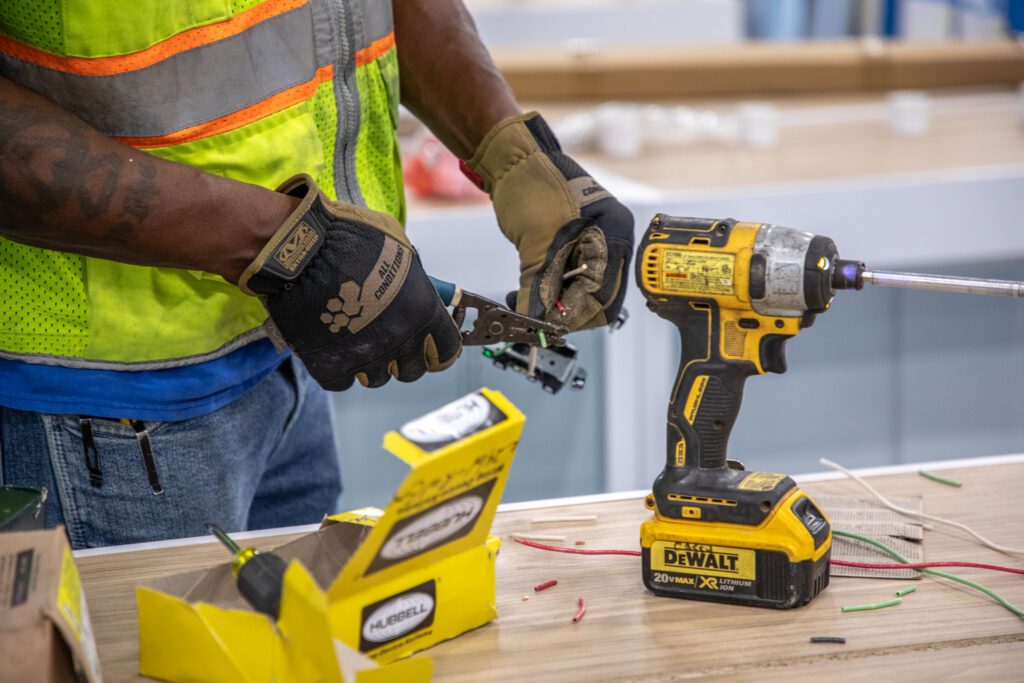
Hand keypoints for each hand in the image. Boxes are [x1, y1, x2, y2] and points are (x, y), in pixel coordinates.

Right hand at [239, 175, 461, 390]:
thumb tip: (424, 291)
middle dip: (402, 359)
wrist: (301, 250)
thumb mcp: (401, 251)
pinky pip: (343, 381)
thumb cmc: (350, 239)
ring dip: (369, 363)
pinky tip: (332, 345)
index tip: (430, 348)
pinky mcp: (331, 367)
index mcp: (423, 312)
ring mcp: (365, 357)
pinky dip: (338, 369)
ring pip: (376, 378)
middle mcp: (400, 340)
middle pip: (412, 371)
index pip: (447, 351)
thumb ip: (417, 281)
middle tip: (387, 341)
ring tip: (354, 339)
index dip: (438, 350)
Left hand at [465, 112, 633, 330]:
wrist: (513, 157)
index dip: (575, 316)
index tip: (547, 327)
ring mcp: (597, 239)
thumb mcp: (536, 243)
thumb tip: (538, 322)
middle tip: (535, 317)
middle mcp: (613, 238)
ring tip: (526, 302)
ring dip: (556, 300)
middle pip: (598, 296)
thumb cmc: (530, 186)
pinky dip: (552, 286)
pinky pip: (572, 276)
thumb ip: (541, 286)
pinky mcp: (579, 241)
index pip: (604, 295)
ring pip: (582, 289)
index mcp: (614, 234)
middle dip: (566, 310)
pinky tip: (529, 289)